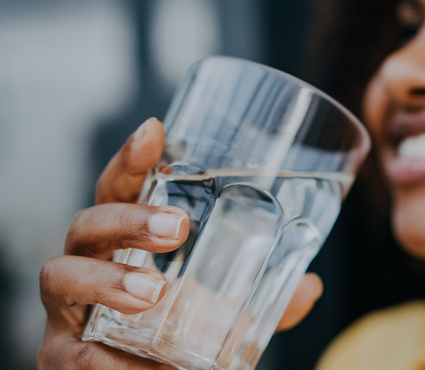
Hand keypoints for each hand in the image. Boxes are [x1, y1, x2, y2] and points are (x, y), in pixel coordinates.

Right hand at [38, 118, 322, 368]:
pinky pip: (77, 354)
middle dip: (129, 219)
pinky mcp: (63, 357)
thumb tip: (310, 287)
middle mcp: (90, 264)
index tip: (156, 131)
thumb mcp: (222, 307)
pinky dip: (113, 362)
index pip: (121, 188)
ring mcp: (70, 309)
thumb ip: (266, 295)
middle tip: (177, 228)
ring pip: (62, 275)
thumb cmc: (174, 330)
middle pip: (88, 222)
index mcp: (126, 241)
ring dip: (107, 280)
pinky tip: (153, 368)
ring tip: (152, 292)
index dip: (133, 159)